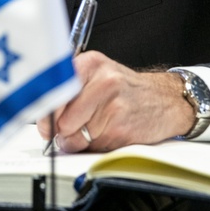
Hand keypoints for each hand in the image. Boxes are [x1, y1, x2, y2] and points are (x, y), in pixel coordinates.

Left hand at [37, 51, 193, 151]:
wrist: (165, 100)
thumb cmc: (126, 91)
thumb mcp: (97, 77)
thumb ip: (69, 92)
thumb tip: (44, 121)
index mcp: (90, 64)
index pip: (54, 93)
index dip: (45, 114)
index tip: (46, 124)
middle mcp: (102, 80)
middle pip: (62, 120)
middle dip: (63, 132)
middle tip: (74, 128)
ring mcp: (113, 104)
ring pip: (75, 137)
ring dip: (80, 141)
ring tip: (96, 128)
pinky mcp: (121, 127)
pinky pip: (93, 146)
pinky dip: (96, 146)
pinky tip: (109, 132)